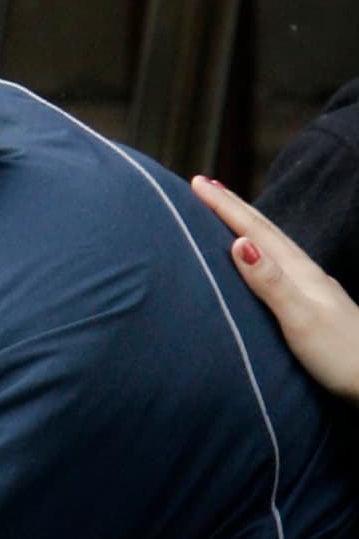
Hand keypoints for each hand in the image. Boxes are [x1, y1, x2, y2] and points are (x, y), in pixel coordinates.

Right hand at [192, 176, 358, 405]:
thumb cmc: (341, 356)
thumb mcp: (300, 319)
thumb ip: (269, 282)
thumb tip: (239, 243)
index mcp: (298, 271)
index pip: (254, 230)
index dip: (225, 205)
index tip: (197, 182)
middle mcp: (305, 273)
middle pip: (265, 229)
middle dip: (233, 205)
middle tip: (205, 184)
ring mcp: (311, 287)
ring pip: (273, 243)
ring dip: (246, 223)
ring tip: (227, 210)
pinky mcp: (312, 303)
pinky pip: (277, 263)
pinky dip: (260, 249)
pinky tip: (258, 257)